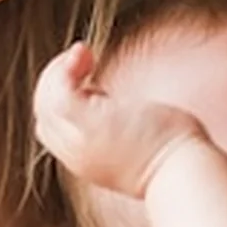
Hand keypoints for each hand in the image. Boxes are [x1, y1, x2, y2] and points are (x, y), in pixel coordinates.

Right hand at [33, 43, 206, 197]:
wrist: (183, 172)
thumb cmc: (173, 156)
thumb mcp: (136, 142)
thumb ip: (120, 128)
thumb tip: (124, 108)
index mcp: (84, 159)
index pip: (51, 127)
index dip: (60, 99)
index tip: (88, 80)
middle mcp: (75, 154)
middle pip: (43, 113)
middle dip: (55, 81)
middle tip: (86, 61)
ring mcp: (80, 141)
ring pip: (44, 101)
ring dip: (58, 70)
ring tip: (85, 55)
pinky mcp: (89, 125)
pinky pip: (58, 93)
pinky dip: (63, 68)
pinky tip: (84, 54)